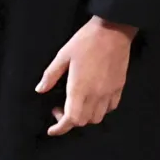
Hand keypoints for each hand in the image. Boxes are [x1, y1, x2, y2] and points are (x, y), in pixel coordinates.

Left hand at [36, 18, 135, 137]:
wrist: (114, 30)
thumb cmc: (86, 41)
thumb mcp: (63, 55)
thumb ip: (51, 75)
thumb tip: (40, 89)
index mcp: (79, 88)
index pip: (70, 119)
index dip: (60, 128)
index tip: (52, 129)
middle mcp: (95, 95)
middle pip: (83, 121)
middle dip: (69, 121)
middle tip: (60, 108)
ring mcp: (109, 92)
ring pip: (97, 117)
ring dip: (85, 117)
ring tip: (77, 105)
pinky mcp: (119, 87)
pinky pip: (110, 107)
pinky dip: (100, 110)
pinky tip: (93, 99)